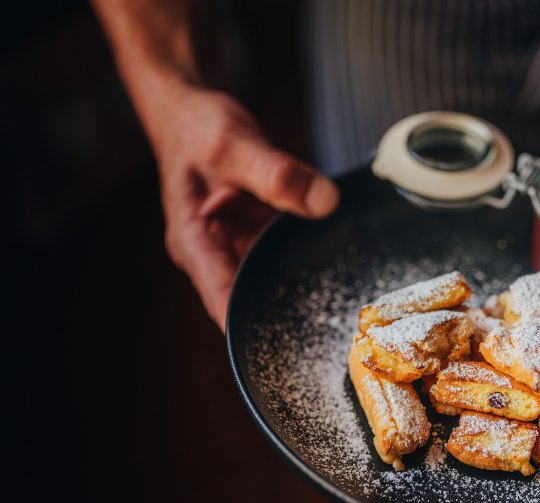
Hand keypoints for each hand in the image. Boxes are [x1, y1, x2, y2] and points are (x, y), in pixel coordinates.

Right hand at [147, 83, 338, 331]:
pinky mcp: (252, 232)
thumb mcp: (233, 144)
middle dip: (287, 311)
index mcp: (195, 242)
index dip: (254, 329)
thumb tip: (325, 203)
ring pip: (270, 276)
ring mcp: (233, 244)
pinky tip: (335, 254)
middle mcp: (213, 252)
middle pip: (251, 297)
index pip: (224, 299)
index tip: (291, 350)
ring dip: (300, 281)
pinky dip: (302, 251)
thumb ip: (277, 174)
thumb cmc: (195, 128)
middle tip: (335, 328)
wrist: (189, 109)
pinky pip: (281, 251)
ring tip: (344, 295)